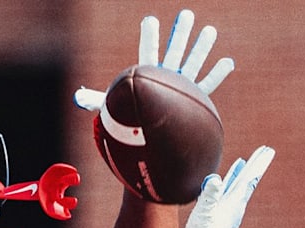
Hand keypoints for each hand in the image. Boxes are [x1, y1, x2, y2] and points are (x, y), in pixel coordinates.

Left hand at [74, 9, 235, 111]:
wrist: (148, 135)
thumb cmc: (127, 121)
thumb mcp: (111, 109)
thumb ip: (96, 101)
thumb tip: (76, 98)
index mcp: (146, 75)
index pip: (147, 51)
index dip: (148, 36)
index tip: (149, 20)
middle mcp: (164, 76)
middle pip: (173, 52)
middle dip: (180, 33)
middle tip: (186, 14)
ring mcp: (180, 85)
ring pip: (193, 63)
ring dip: (201, 48)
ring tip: (209, 30)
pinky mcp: (193, 97)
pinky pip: (207, 85)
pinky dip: (217, 75)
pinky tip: (228, 62)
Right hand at [177, 145, 274, 227]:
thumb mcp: (204, 214)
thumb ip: (210, 196)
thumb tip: (216, 178)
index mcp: (234, 204)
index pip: (249, 179)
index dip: (257, 165)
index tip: (267, 151)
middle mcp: (234, 207)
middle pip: (247, 182)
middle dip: (254, 166)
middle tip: (264, 151)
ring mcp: (228, 212)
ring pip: (237, 188)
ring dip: (241, 175)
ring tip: (244, 164)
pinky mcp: (220, 217)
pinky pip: (227, 196)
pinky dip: (229, 185)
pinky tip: (224, 184)